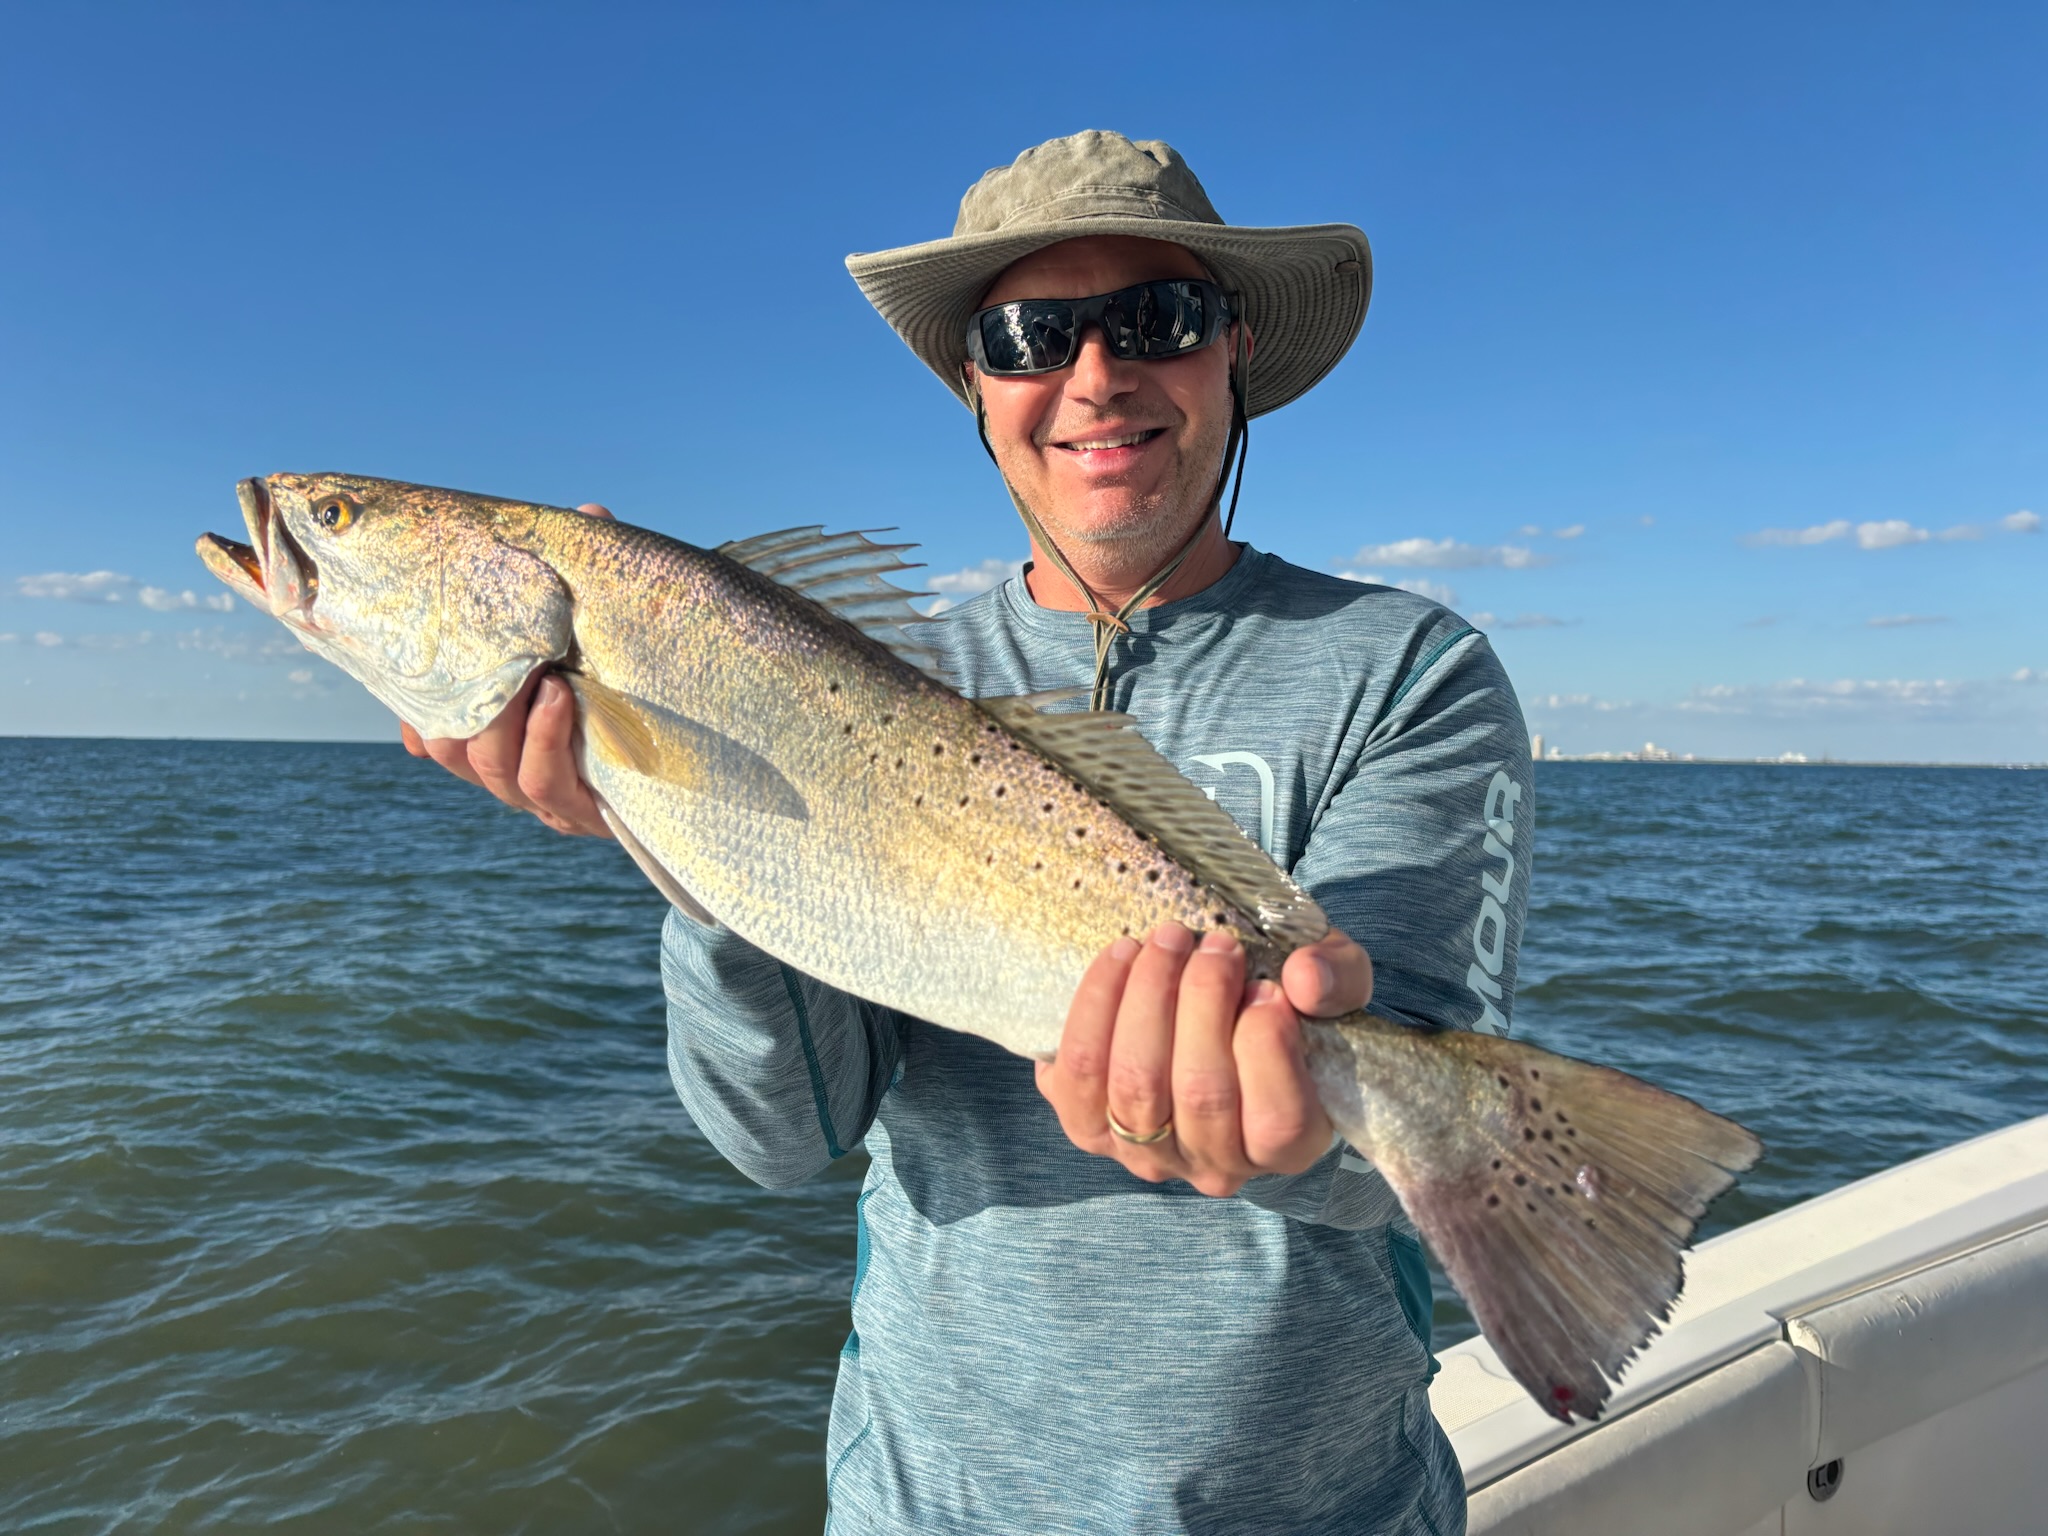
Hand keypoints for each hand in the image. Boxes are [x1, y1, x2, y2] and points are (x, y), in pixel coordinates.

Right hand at [398, 503, 615, 837]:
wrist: (715, 747)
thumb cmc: (645, 683)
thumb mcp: (611, 631)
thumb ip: (590, 582)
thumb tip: (589, 514)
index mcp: (502, 731)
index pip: (432, 723)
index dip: (410, 700)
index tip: (402, 663)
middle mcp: (512, 769)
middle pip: (451, 746)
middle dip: (458, 703)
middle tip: (488, 652)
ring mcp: (545, 796)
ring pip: (488, 768)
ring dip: (504, 717)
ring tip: (540, 671)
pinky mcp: (582, 813)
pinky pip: (543, 784)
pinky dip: (543, 738)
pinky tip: (559, 698)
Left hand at [1035, 924, 1372, 1196]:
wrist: (1216, 1012)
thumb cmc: (1284, 1002)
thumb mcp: (1333, 983)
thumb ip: (1338, 977)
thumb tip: (1303, 978)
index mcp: (1288, 1146)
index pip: (1278, 1122)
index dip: (1269, 1048)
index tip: (1267, 986)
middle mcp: (1216, 1167)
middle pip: (1201, 1094)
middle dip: (1203, 1002)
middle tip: (1214, 944)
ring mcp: (1146, 1153)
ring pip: (1136, 1084)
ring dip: (1148, 995)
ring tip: (1169, 939)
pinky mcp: (1088, 1125)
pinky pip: (1078, 1072)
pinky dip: (1096, 1005)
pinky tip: (1123, 956)